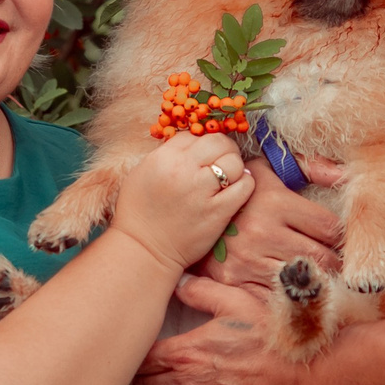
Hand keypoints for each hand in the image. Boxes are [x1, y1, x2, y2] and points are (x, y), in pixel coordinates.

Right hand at [110, 132, 254, 269]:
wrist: (144, 249)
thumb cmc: (139, 213)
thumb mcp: (142, 173)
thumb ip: (165, 155)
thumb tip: (191, 146)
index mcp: (163, 158)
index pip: (193, 134)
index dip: (200, 143)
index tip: (202, 155)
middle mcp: (183, 169)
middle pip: (218, 142)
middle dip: (223, 149)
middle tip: (221, 161)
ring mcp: (202, 191)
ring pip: (234, 161)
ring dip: (235, 167)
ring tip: (228, 178)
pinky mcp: (218, 211)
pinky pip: (244, 186)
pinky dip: (245, 184)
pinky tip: (237, 189)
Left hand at [137, 277, 317, 384]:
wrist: (311, 380)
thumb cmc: (276, 340)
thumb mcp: (239, 303)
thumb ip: (202, 292)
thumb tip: (178, 282)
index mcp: (187, 352)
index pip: (144, 357)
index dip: (141, 354)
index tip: (145, 352)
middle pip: (145, 384)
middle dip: (145, 377)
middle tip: (150, 372)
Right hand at [199, 156, 346, 290]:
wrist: (186, 218)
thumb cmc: (238, 195)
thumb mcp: (267, 173)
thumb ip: (309, 168)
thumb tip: (344, 175)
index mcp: (275, 202)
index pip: (330, 227)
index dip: (343, 236)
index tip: (342, 240)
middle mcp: (263, 232)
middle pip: (323, 258)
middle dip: (336, 262)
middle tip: (339, 262)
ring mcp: (249, 260)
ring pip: (304, 279)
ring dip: (318, 280)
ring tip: (319, 274)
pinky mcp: (236, 281)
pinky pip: (278, 294)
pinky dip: (291, 294)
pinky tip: (295, 287)